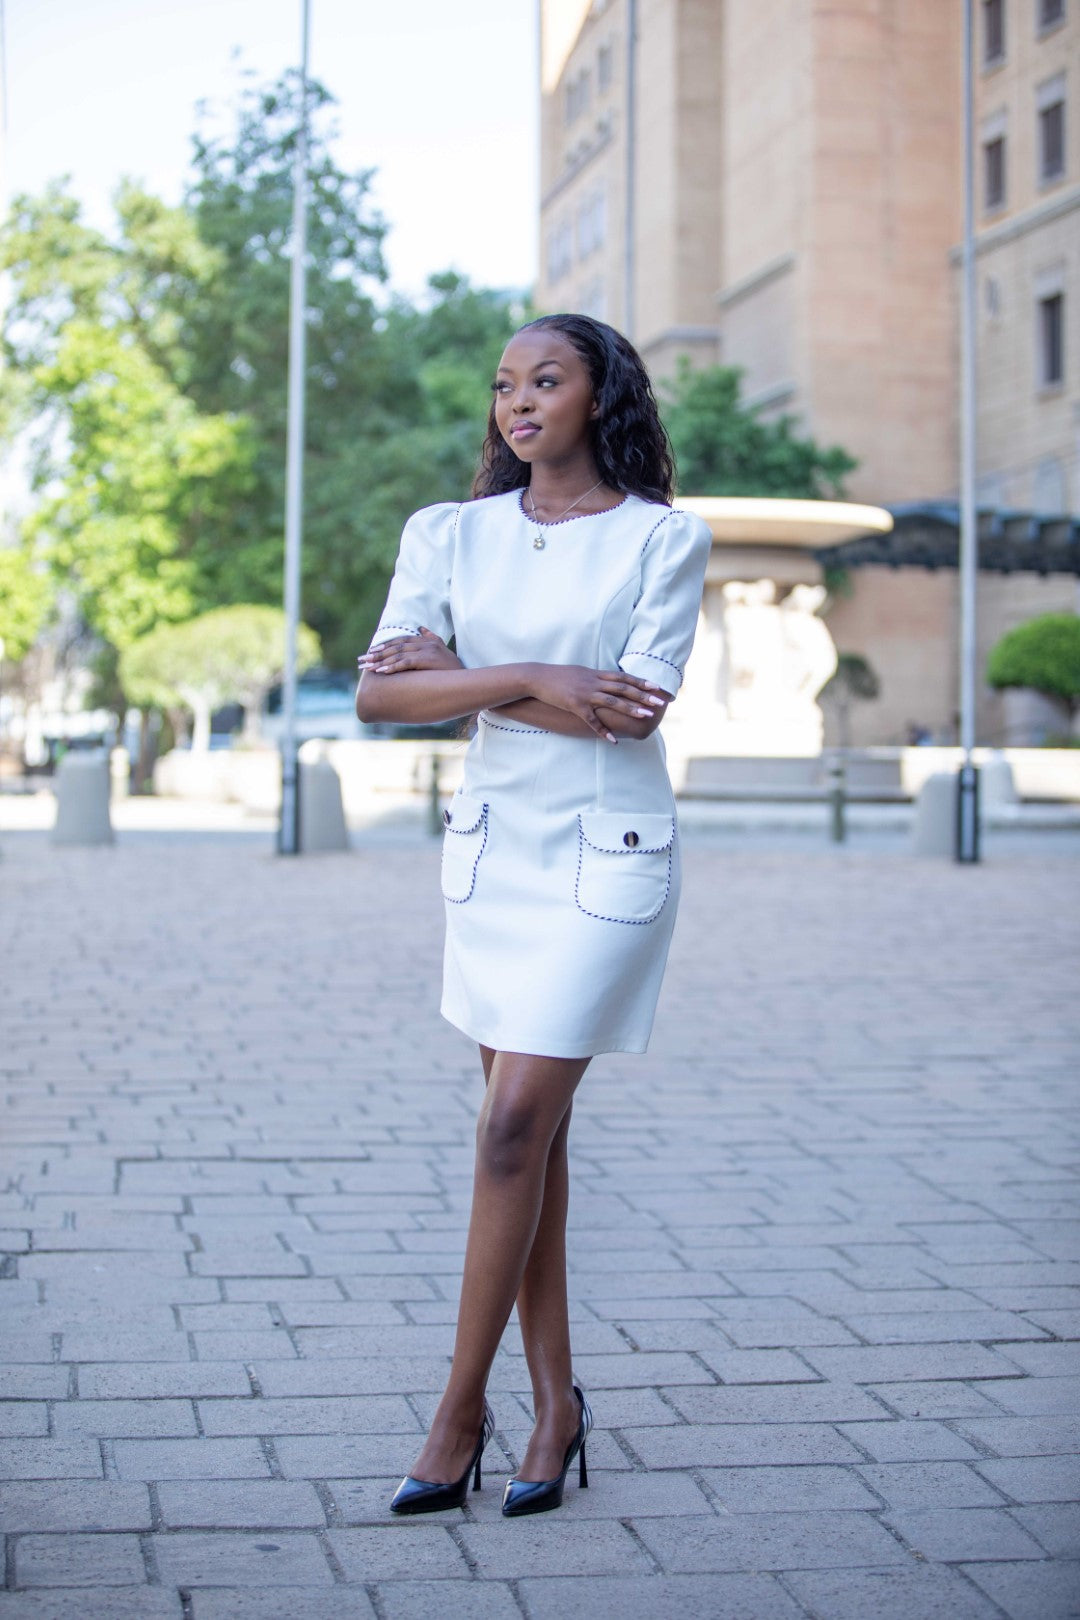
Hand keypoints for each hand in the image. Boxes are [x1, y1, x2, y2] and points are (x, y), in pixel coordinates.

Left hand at [360, 627, 462, 674]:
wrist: (469, 678)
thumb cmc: (454, 668)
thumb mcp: (442, 649)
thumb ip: (431, 637)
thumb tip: (420, 628)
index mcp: (426, 640)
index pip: (400, 641)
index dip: (385, 646)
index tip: (371, 652)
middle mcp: (425, 643)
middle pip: (396, 646)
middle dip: (377, 654)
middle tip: (362, 660)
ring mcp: (427, 651)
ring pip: (398, 654)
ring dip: (380, 661)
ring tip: (368, 667)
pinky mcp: (428, 660)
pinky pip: (405, 663)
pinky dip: (392, 666)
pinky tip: (381, 671)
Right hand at [528, 664, 668, 741]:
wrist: (536, 677)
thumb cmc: (558, 676)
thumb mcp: (580, 673)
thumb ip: (595, 677)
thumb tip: (608, 680)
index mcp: (596, 674)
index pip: (623, 677)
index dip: (641, 681)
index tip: (656, 686)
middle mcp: (594, 682)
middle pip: (623, 688)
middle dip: (643, 695)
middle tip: (659, 702)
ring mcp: (585, 693)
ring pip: (612, 701)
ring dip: (630, 709)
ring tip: (645, 716)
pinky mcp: (575, 705)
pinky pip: (592, 720)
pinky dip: (603, 731)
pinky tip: (613, 740)